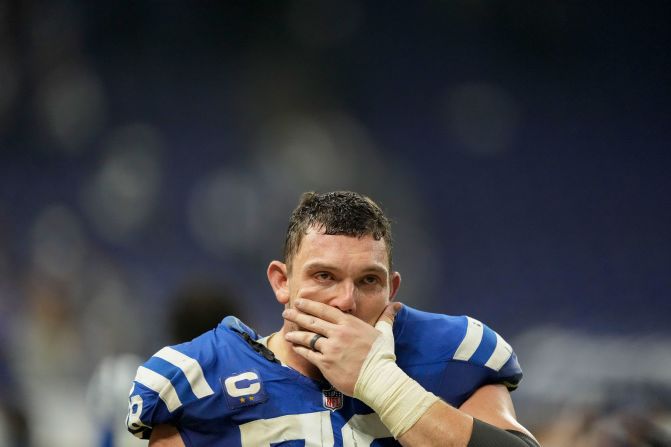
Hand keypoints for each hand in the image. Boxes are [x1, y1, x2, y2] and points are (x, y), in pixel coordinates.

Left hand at [283, 299, 401, 395]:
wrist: (379, 379)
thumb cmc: (382, 355)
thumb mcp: (384, 332)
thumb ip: (386, 317)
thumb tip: (396, 305)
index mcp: (349, 324)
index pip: (325, 311)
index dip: (310, 305)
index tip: (299, 301)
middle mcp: (337, 334)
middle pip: (312, 322)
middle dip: (297, 316)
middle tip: (286, 312)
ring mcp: (330, 349)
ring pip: (308, 338)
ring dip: (296, 334)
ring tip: (288, 332)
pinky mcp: (325, 364)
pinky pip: (308, 354)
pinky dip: (300, 349)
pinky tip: (294, 346)